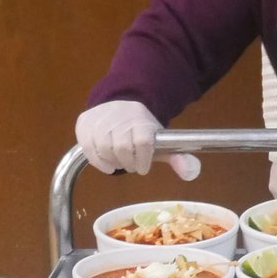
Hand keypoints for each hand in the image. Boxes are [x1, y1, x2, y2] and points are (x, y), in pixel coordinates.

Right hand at [74, 99, 199, 178]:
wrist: (118, 104)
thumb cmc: (140, 130)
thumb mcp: (160, 143)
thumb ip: (178, 158)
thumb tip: (192, 172)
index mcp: (140, 119)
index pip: (142, 142)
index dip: (143, 160)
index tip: (144, 166)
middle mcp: (119, 115)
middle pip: (122, 149)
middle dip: (128, 163)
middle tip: (131, 164)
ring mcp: (99, 119)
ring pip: (104, 150)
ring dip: (113, 162)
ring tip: (119, 160)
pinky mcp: (84, 124)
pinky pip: (88, 150)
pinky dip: (99, 161)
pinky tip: (107, 161)